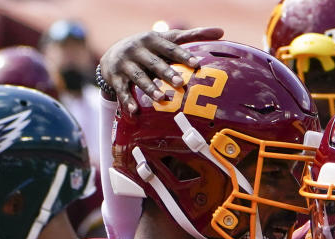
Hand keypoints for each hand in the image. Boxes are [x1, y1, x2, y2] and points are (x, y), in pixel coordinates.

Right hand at [100, 27, 223, 111]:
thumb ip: (192, 36)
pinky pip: (122, 91)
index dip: (183, 56)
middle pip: (154, 62)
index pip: (170, 48)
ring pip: (139, 77)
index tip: (197, 64)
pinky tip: (134, 111)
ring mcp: (125, 64)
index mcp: (153, 40)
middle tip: (180, 83)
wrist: (112, 54)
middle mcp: (137, 50)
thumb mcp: (166, 40)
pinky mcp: (115, 78)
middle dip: (167, 73)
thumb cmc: (149, 49)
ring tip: (161, 98)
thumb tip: (222, 31)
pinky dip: (127, 101)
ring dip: (149, 88)